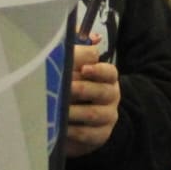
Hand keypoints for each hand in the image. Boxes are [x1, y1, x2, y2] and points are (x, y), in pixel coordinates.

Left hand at [62, 37, 119, 157]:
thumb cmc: (74, 89)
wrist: (79, 123)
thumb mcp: (74, 67)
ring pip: (93, 114)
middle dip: (82, 90)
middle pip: (102, 91)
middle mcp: (111, 95)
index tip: (83, 69)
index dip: (96, 70)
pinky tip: (61, 128)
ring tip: (59, 110)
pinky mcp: (100, 135)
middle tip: (64, 90)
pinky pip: (89, 134)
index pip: (108, 71)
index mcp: (107, 77)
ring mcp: (107, 116)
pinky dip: (74, 131)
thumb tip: (85, 34)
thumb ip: (77, 48)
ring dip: (75, 112)